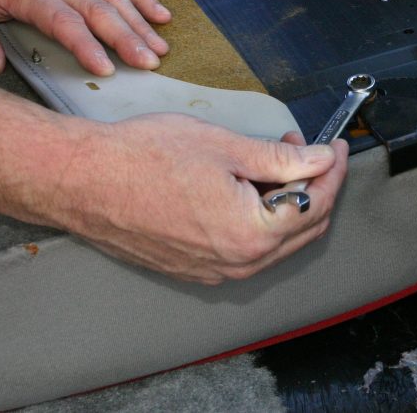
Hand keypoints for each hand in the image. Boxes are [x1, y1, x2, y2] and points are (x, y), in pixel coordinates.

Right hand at [51, 114, 348, 283]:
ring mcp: (212, 270)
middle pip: (300, 229)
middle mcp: (235, 263)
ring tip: (274, 161)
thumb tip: (318, 160)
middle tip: (308, 151)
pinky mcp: (192, 267)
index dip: (331, 171)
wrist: (83, 180)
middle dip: (313, 187)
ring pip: (273, 241)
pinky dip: (257, 218)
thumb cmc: (142, 158)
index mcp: (250, 235)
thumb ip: (281, 159)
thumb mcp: (225, 146)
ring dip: (285, 202)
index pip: (314, 205)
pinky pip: (243, 247)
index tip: (334, 147)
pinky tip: (246, 187)